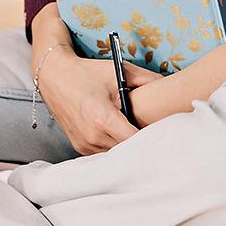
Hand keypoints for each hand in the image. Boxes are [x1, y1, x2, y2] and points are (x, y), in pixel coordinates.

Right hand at [31, 11, 166, 153]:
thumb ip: (148, 79)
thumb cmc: (86, 72)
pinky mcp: (79, 146)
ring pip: (116, 155)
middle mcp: (92, 136)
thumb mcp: (119, 70)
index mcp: (103, 118)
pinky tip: (120, 136)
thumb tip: (172, 85)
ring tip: (138, 135)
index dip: (152, 140)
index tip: (164, 135)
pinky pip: (103, 153)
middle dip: (142, 144)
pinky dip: (113, 147)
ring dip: (127, 147)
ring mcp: (84, 143)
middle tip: (158, 137)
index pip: (136, 141)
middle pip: (128, 151)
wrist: (53, 75)